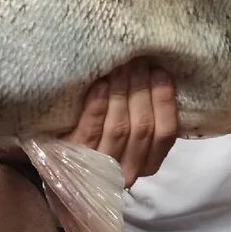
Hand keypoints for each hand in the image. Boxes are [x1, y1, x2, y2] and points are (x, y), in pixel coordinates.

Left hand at [65, 58, 177, 187]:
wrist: (64, 166)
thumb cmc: (104, 140)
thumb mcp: (130, 135)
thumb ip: (146, 115)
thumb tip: (158, 75)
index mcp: (149, 163)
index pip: (166, 133)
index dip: (164, 101)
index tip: (160, 72)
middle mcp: (130, 170)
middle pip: (142, 127)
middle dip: (142, 90)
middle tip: (138, 62)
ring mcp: (102, 167)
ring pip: (119, 128)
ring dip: (121, 93)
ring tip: (121, 67)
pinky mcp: (76, 159)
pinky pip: (90, 131)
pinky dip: (97, 106)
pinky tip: (100, 85)